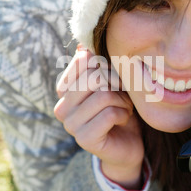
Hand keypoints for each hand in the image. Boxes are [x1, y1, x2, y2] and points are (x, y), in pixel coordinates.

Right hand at [54, 46, 143, 188]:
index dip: (107, 65)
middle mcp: (61, 107)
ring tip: (124, 108)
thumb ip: (97, 65)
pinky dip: (123, 114)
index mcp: (64, 89)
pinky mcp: (84, 139)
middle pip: (94, 77)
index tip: (116, 78)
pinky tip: (122, 120)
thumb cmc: (119, 108)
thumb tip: (83, 45)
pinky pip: (109, 114)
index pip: (83, 60)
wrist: (128, 144)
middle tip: (124, 95)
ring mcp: (70, 124)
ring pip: (104, 95)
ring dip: (123, 101)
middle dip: (117, 84)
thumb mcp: (110, 82)